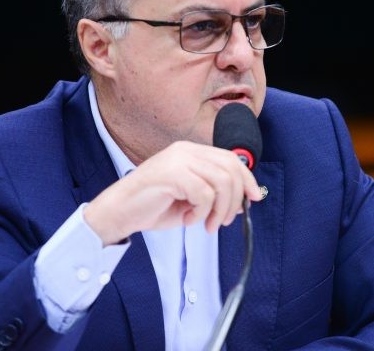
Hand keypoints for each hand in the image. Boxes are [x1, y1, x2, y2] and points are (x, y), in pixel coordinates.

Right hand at [83, 141, 262, 244]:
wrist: (119, 213)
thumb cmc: (152, 206)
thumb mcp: (191, 200)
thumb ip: (215, 196)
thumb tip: (244, 201)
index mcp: (190, 152)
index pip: (230, 159)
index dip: (247, 179)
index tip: (254, 198)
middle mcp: (186, 150)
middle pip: (230, 169)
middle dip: (235, 199)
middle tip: (223, 221)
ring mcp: (178, 159)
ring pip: (221, 181)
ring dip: (219, 209)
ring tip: (207, 224)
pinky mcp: (172, 173)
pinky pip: (204, 193)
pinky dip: (201, 212)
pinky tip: (188, 219)